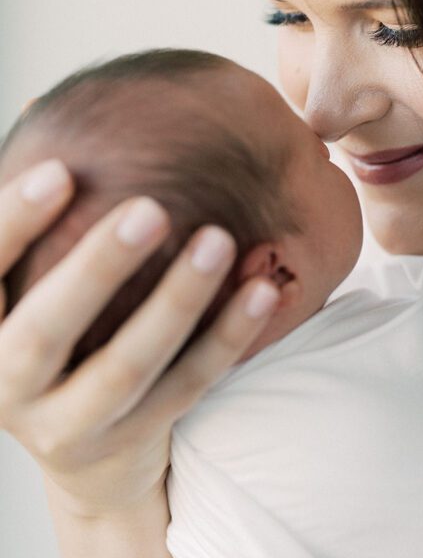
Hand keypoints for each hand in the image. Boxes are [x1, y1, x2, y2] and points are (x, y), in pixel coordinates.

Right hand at [0, 159, 280, 517]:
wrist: (86, 453)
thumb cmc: (55, 337)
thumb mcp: (24, 287)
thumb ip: (37, 223)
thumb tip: (35, 104)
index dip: (13, 224)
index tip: (59, 169)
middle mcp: (10, 386)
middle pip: (46, 331)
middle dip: (97, 268)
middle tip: (150, 208)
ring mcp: (72, 423)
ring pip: (126, 366)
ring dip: (176, 301)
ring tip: (219, 239)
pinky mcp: (133, 439)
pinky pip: (186, 387)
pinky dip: (226, 338)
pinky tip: (263, 288)